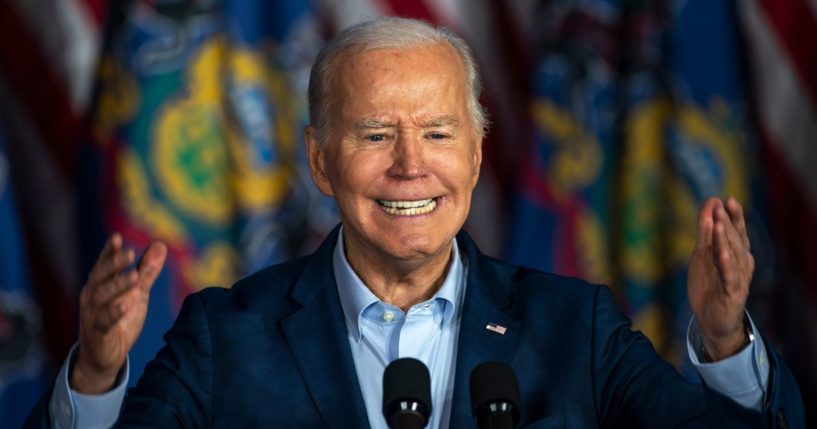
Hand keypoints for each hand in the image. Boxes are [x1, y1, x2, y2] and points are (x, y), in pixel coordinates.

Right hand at [71, 233, 166, 393]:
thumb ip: (147, 271)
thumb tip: (161, 244)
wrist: (105, 357)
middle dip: (113, 264)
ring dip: (117, 285)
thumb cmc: (120, 319)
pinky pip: (103, 322)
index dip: (109, 251)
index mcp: (100, 285)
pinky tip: (126, 305)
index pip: (103, 265)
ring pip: (101, 298)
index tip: (117, 237)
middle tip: (129, 253)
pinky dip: (113, 313)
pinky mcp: (97, 335)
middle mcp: (92, 298)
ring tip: (133, 275)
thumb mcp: (137, 293)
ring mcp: (92, 316)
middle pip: (100, 277)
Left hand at [687, 197, 754, 360]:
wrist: (712, 320)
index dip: (732, 216)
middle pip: (733, 240)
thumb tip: (708, 207)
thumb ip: (705, 233)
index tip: (725, 199)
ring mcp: (737, 278)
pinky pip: (729, 277)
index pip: (735, 231)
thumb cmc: (709, 285)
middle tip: (719, 206)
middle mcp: (740, 263)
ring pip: (732, 255)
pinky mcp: (732, 293)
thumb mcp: (703, 255)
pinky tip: (722, 253)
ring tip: (719, 222)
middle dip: (726, 222)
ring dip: (725, 239)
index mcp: (735, 253)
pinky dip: (726, 264)